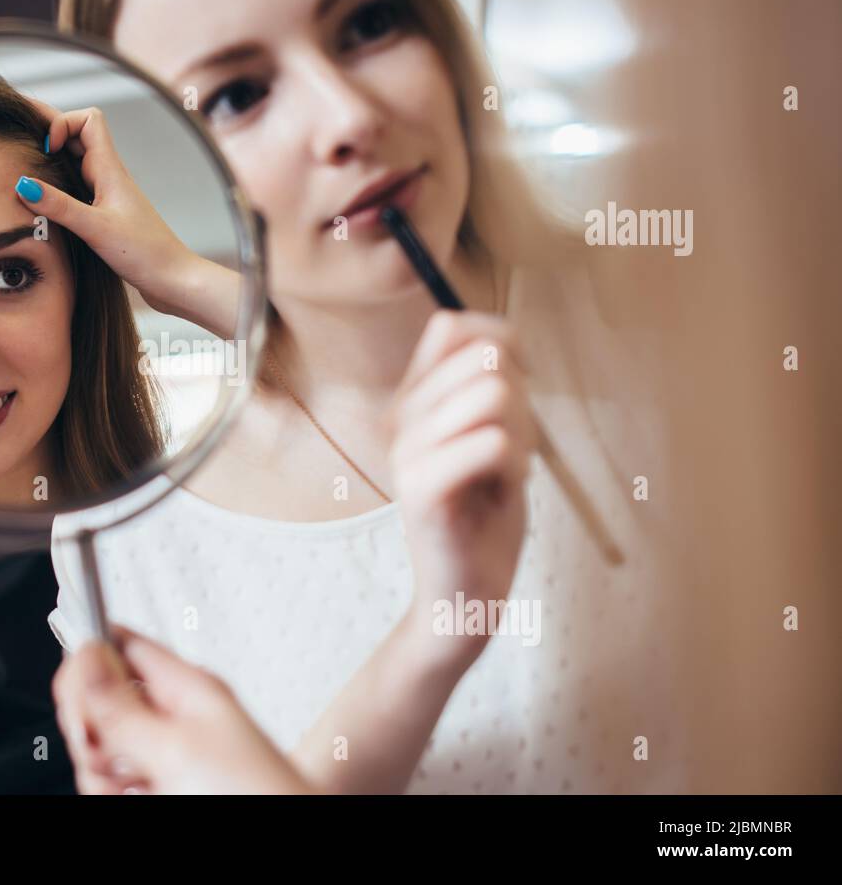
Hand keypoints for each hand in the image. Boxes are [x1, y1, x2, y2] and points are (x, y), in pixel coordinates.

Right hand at [18, 101, 238, 338]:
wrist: (173, 279)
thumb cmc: (143, 253)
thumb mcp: (96, 228)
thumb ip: (60, 207)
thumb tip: (22, 184)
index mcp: (110, 170)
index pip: (88, 120)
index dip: (63, 122)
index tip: (47, 148)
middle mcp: (110, 177)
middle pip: (79, 137)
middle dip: (51, 134)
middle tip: (19, 142)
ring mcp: (109, 195)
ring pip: (77, 163)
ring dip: (54, 162)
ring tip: (26, 171)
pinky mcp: (108, 214)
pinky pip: (80, 188)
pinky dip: (61, 187)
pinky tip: (46, 204)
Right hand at [52, 626, 311, 794]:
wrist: (284, 845)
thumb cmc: (254, 794)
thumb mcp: (176, 745)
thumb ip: (122, 704)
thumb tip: (84, 651)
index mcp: (184, 686)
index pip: (118, 644)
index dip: (86, 664)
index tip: (80, 701)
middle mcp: (173, 715)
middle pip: (98, 703)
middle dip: (93, 734)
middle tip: (116, 756)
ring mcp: (165, 753)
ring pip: (99, 751)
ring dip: (103, 774)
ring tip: (139, 787)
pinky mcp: (159, 785)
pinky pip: (111, 783)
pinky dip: (114, 794)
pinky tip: (138, 798)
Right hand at [386, 309, 536, 667]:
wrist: (464, 596)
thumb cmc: (484, 517)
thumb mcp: (488, 437)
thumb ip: (487, 388)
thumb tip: (503, 343)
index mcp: (410, 401)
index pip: (454, 326)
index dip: (504, 346)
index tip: (517, 394)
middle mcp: (399, 419)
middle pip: (486, 359)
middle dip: (523, 402)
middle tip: (510, 454)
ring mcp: (405, 451)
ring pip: (495, 396)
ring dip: (523, 436)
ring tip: (505, 475)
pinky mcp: (421, 488)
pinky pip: (494, 442)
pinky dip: (517, 467)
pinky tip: (500, 495)